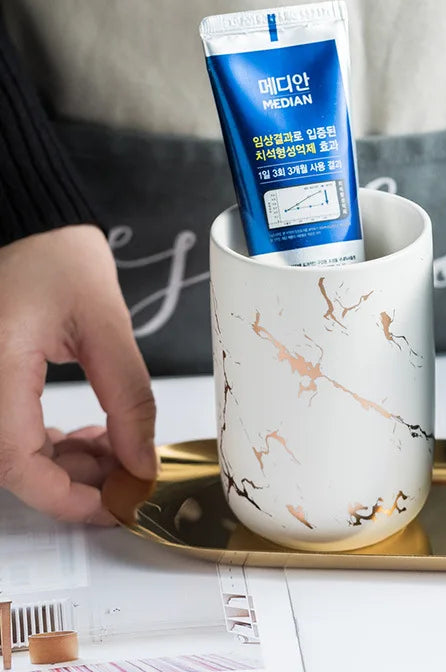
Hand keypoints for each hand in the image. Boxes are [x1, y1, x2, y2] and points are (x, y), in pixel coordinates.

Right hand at [0, 225, 156, 523]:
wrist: (32, 231)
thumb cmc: (59, 260)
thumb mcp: (106, 326)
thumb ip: (128, 397)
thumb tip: (142, 461)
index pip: (15, 460)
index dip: (65, 496)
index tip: (116, 504)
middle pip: (14, 465)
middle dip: (76, 481)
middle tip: (130, 473)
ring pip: (14, 456)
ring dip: (68, 467)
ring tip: (120, 451)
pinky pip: (12, 434)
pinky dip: (52, 448)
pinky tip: (92, 438)